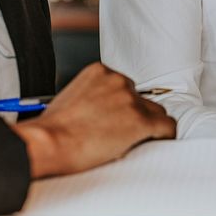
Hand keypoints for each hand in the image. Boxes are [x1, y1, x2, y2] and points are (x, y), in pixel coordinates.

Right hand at [11, 63, 175, 177]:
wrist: (49, 142)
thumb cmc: (53, 129)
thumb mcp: (71, 99)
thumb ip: (93, 98)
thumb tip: (106, 113)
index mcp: (100, 72)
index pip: (125, 86)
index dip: (123, 106)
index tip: (118, 118)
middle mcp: (118, 81)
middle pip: (141, 99)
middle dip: (134, 115)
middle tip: (121, 133)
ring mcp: (130, 100)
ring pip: (156, 112)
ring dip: (147, 126)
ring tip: (132, 142)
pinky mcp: (140, 121)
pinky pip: (167, 126)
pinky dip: (165, 135)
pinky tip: (159, 142)